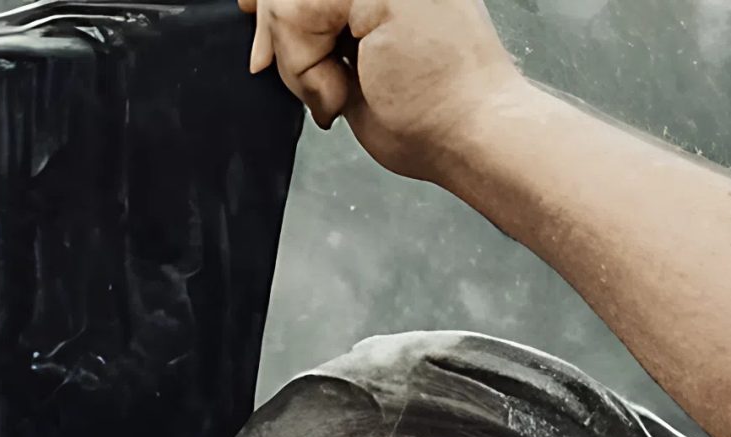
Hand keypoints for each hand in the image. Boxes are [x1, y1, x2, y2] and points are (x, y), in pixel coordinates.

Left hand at [238, 0, 529, 181]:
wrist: (472, 129)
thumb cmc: (430, 111)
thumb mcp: (354, 61)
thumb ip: (317, 32)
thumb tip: (260, 17)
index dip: (271, 9)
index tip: (258, 41)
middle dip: (280, 39)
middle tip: (319, 89)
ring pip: (288, 2)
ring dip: (299, 64)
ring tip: (339, 94)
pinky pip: (297, 14)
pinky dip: (305, 66)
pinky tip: (343, 90)